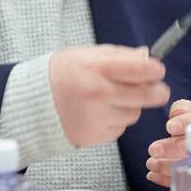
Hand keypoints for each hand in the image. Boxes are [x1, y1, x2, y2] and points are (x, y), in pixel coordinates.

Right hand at [49, 44, 169, 147]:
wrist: (32, 104)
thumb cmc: (62, 74)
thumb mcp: (86, 54)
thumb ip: (119, 54)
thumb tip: (146, 56)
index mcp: (97, 68)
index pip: (141, 69)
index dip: (155, 69)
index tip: (157, 70)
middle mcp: (98, 94)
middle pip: (145, 96)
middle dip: (158, 91)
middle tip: (159, 89)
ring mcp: (96, 117)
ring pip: (134, 113)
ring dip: (133, 106)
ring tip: (115, 98)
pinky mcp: (94, 136)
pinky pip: (120, 128)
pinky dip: (117, 120)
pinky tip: (102, 112)